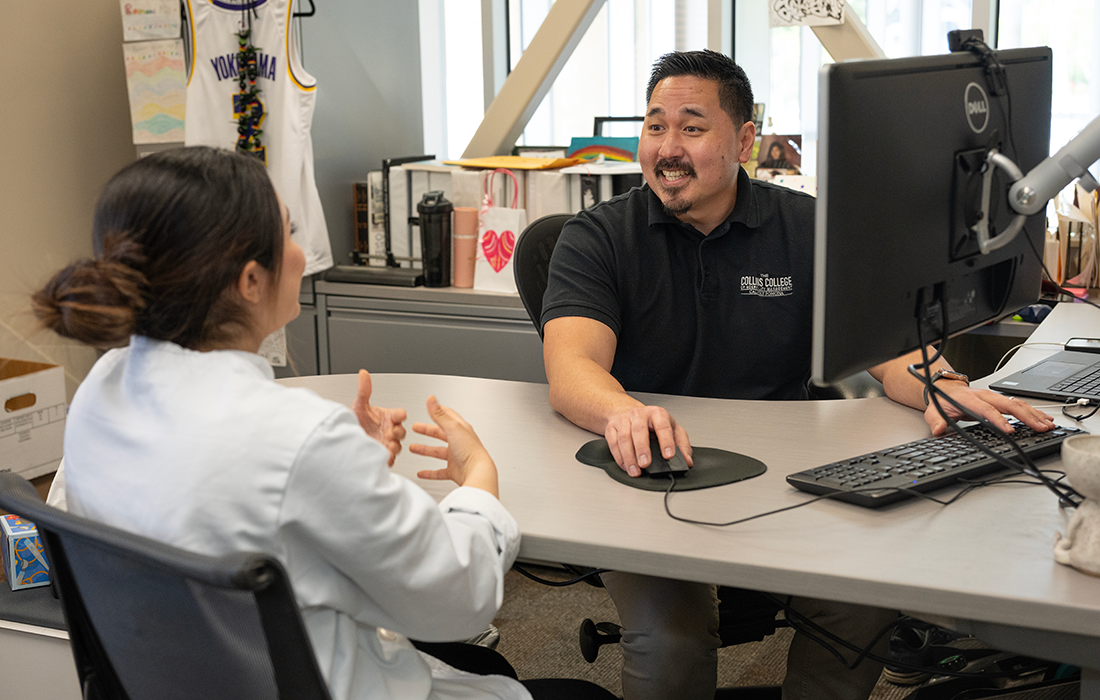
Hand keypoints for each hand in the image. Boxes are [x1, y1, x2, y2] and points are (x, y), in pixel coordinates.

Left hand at [350, 370, 406, 465]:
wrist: (348, 439)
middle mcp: (390, 430)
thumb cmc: (358, 422)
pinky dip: (387, 458)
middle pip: (402, 431)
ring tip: (388, 445)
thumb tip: (363, 373)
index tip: (397, 415)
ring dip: (394, 445)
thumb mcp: (359, 405)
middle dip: (398, 432)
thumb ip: (364, 390)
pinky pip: (389, 458)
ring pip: (398, 446)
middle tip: (392, 432)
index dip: (400, 415)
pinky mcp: (383, 455)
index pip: (400, 414)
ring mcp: (388, 443)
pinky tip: (383, 456)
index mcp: (389, 417)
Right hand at [409, 396, 498, 495]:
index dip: (438, 411)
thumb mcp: (452, 428)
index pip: (448, 417)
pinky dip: (430, 472)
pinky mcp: (455, 471)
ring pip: (437, 452)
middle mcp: (459, 442)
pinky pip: (439, 471)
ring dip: (425, 450)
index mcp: (461, 430)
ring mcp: (457, 457)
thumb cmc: (470, 451)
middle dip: (427, 430)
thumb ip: (440, 415)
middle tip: (416, 428)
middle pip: (440, 434)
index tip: (430, 407)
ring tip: (413, 448)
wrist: (478, 473)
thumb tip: (432, 399)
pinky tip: (422, 473)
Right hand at [604, 405, 692, 476]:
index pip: (663, 426)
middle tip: (645, 464)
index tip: (669, 456)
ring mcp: (624, 420)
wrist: (630, 413)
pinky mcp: (612, 428)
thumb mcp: (672, 429)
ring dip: (628, 456)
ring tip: (635, 471)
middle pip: (639, 431)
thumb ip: (682, 445)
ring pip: (624, 438)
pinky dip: (619, 457)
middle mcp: (639, 414)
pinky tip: (626, 466)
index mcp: (657, 414)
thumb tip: (687, 461)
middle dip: (642, 449)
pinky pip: (613, 443)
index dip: (666, 441)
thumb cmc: (653, 424)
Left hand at [924, 381, 1055, 435]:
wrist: (945, 388)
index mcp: (970, 400)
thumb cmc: (943, 401)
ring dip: (1034, 414)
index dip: (999, 420)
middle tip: (1040, 428)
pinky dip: (1033, 412)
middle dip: (1027, 417)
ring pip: (1018, 404)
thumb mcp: (934, 412)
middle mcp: (986, 396)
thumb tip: (939, 429)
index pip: (987, 410)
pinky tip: (1044, 419)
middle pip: (1009, 405)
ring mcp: (994, 397)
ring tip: (1048, 425)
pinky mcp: (1000, 400)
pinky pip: (1019, 405)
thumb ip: (936, 421)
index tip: (1010, 431)